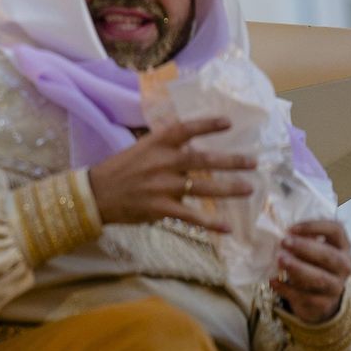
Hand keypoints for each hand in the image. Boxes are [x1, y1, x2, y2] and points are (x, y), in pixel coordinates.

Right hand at [86, 117, 254, 231]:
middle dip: (231, 160)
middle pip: (203, 159)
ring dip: (228, 188)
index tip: (229, 122)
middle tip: (253, 162)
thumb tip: (194, 146)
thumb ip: (166, 147)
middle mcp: (162, 162)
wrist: (96, 194)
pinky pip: (191, 215)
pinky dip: (210, 222)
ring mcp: (162, 186)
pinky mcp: (160, 208)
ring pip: (203, 187)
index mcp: (157, 144)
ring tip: (249, 189)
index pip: (186, 129)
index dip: (207, 124)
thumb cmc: (121, 170)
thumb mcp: (141, 149)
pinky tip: (227, 227)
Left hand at [272, 219, 350, 322]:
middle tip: (283, 242)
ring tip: (279, 260)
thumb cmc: (311, 265)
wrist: (318, 299)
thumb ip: (300, 240)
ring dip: (298, 268)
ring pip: (320, 278)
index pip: (336, 230)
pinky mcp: (324, 304)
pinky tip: (273, 282)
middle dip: (305, 247)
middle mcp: (343, 266)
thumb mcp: (310, 250)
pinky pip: (306, 297)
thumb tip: (277, 231)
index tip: (291, 228)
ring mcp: (336, 286)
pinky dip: (288, 289)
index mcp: (341, 246)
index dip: (315, 226)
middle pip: (329, 255)